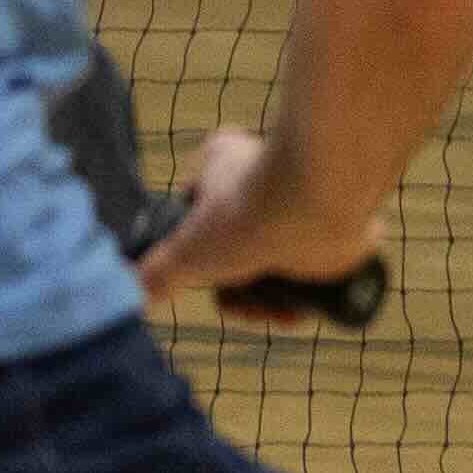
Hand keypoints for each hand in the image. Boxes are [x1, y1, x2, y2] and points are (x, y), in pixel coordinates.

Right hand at [135, 124, 386, 326]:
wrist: (320, 206)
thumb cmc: (247, 213)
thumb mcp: (187, 252)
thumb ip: (155, 274)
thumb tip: (134, 293)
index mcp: (223, 161)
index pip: (196, 215)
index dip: (195, 253)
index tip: (204, 269)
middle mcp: (265, 176)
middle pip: (237, 251)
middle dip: (236, 292)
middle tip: (240, 304)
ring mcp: (303, 202)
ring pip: (273, 267)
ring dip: (266, 303)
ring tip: (273, 311)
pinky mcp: (338, 226)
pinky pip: (311, 273)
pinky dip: (301, 300)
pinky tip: (295, 311)